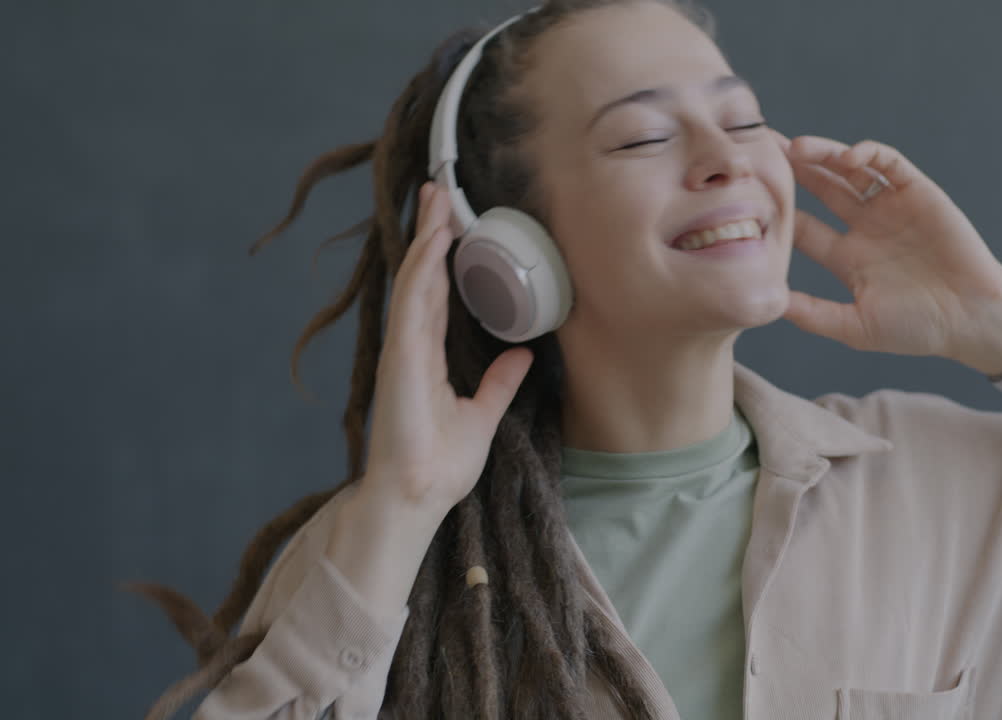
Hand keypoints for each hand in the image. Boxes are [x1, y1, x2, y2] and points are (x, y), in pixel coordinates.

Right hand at [361, 181, 533, 512]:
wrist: (417, 496)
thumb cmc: (439, 464)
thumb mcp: (483, 414)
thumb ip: (500, 382)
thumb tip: (523, 354)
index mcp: (429, 355)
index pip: (437, 293)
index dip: (442, 255)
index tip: (450, 221)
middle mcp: (412, 345)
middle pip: (422, 276)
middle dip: (430, 232)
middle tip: (437, 190)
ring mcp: (403, 349)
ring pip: (415, 279)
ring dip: (425, 237)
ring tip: (434, 198)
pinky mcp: (401, 358)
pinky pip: (412, 303)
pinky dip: (421, 269)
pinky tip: (430, 241)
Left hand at [776, 131, 1001, 374]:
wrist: (971, 319)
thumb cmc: (916, 329)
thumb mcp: (855, 327)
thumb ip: (812, 315)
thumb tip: (766, 303)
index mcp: (846, 257)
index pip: (803, 227)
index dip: (779, 210)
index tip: (748, 195)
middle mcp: (865, 226)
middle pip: (821, 189)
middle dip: (794, 170)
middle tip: (765, 150)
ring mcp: (891, 207)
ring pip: (851, 171)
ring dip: (826, 155)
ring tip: (799, 148)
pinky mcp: (918, 192)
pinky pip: (890, 163)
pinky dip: (870, 153)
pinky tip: (850, 156)